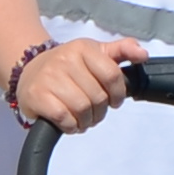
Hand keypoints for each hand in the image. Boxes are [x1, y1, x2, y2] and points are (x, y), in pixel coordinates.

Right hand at [8, 33, 136, 132]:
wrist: (29, 71)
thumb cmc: (67, 66)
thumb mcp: (95, 53)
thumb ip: (122, 51)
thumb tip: (143, 54)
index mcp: (82, 48)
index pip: (112, 75)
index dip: (118, 94)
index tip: (114, 101)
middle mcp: (64, 60)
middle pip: (98, 97)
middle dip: (100, 111)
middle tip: (94, 112)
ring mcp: (49, 78)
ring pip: (82, 109)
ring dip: (86, 121)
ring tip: (82, 118)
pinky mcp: (37, 97)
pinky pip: (64, 118)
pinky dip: (71, 126)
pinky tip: (69, 122)